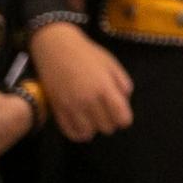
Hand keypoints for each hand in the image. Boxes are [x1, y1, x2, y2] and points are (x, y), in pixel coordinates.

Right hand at [28, 22, 132, 142]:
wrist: (57, 48)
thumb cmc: (87, 54)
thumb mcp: (111, 64)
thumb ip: (122, 83)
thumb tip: (125, 101)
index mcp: (105, 88)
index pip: (122, 118)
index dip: (125, 118)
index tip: (122, 113)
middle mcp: (88, 101)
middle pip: (107, 128)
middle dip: (110, 122)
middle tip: (107, 112)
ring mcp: (71, 107)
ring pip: (89, 133)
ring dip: (94, 127)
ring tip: (93, 117)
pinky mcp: (57, 111)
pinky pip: (70, 132)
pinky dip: (78, 132)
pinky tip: (82, 123)